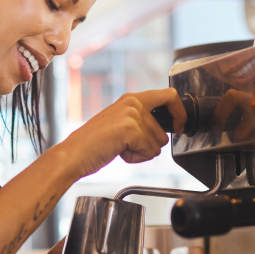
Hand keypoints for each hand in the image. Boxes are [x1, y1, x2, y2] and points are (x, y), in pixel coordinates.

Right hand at [60, 88, 186, 178]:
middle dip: (150, 145)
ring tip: (120, 148)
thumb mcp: (121, 124)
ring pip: (158, 143)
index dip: (179, 113)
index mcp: (131, 98)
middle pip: (164, 130)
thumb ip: (142, 121)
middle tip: (128, 146)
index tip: (179, 127)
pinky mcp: (130, 129)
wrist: (74, 154)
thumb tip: (166, 129)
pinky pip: (149, 151)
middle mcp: (133, 102)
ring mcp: (132, 114)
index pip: (169, 96)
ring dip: (142, 152)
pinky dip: (136, 158)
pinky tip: (120, 152)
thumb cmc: (95, 144)